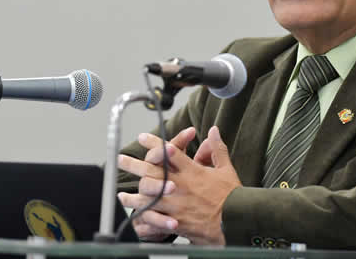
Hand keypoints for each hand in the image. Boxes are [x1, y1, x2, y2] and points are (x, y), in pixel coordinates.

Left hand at [118, 126, 240, 244]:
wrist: (235, 223)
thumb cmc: (233, 197)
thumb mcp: (227, 170)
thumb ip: (217, 149)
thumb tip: (214, 131)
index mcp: (192, 171)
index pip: (167, 152)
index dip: (153, 143)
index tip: (142, 137)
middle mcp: (180, 186)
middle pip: (150, 172)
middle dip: (133, 165)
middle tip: (121, 159)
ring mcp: (175, 204)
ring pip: (147, 196)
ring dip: (132, 193)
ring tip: (120, 191)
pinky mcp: (175, 221)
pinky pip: (153, 217)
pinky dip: (142, 215)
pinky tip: (134, 215)